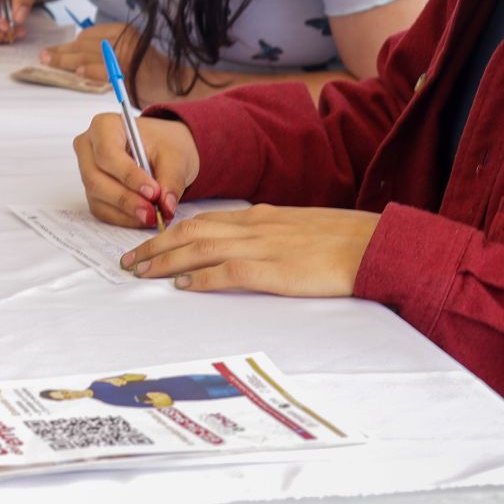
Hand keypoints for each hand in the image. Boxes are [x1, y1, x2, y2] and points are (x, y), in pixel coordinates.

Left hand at [41, 21, 172, 103]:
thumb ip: (108, 57)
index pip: (88, 36)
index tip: (55, 51)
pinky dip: (91, 69)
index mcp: (122, 32)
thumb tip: (79, 63)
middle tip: (43, 57)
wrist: (183, 85)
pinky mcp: (130, 68)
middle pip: (83, 44)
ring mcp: (126, 53)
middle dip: (62, 51)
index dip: (70, 45)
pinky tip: (77, 71)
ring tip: (48, 62)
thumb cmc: (156, 75)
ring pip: (88, 54)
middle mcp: (122, 38)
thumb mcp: (130, 57)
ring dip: (66, 59)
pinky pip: (105, 69)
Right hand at [72, 113, 198, 228]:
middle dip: (126, 199)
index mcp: (104, 126)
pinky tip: (143, 218)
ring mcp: (86, 170)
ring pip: (97, 196)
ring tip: (154, 216)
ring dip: (126, 211)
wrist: (163, 149)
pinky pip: (102, 209)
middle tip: (153, 212)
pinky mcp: (93, 191)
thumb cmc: (164, 144)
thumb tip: (166, 207)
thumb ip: (172, 180)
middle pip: (96, 178)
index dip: (128, 175)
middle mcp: (88, 147)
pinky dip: (124, 218)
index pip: (107, 153)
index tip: (153, 192)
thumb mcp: (175, 156)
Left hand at [121, 205, 381, 296]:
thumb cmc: (341, 240)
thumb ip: (268, 233)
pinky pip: (229, 272)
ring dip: (166, 261)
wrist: (375, 245)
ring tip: (141, 273)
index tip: (147, 244)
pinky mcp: (276, 271)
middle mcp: (254, 227)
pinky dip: (202, 278)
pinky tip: (183, 286)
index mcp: (259, 216)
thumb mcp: (297, 227)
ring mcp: (264, 247)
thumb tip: (243, 245)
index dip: (169, 232)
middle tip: (128, 261)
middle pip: (190, 232)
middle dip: (155, 246)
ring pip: (200, 249)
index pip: (202, 221)